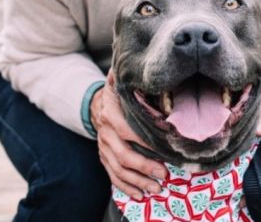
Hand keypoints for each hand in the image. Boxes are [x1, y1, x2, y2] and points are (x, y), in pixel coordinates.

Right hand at [91, 70, 166, 199]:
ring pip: (118, 169)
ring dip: (138, 181)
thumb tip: (139, 66)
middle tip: (164, 174)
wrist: (96, 104)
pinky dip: (126, 187)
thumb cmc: (118, 93)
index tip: (164, 149)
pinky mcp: (104, 158)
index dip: (145, 142)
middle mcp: (106, 133)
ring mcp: (104, 147)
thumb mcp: (121, 82)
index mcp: (111, 113)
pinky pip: (113, 176)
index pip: (127, 130)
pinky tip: (139, 194)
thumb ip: (129, 78)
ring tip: (156, 188)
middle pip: (124, 155)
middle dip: (145, 166)